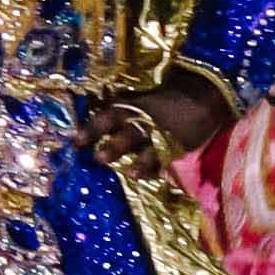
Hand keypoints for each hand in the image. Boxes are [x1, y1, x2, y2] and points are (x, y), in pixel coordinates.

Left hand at [80, 72, 226, 177]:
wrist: (199, 95)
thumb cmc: (161, 100)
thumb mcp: (137, 100)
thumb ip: (118, 111)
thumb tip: (87, 123)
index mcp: (131, 109)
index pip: (107, 118)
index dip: (91, 129)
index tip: (75, 142)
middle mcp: (145, 122)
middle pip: (128, 134)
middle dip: (115, 146)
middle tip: (99, 158)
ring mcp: (164, 135)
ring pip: (151, 148)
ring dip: (141, 162)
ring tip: (131, 173)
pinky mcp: (180, 146)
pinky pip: (171, 158)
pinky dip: (164, 168)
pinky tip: (158, 179)